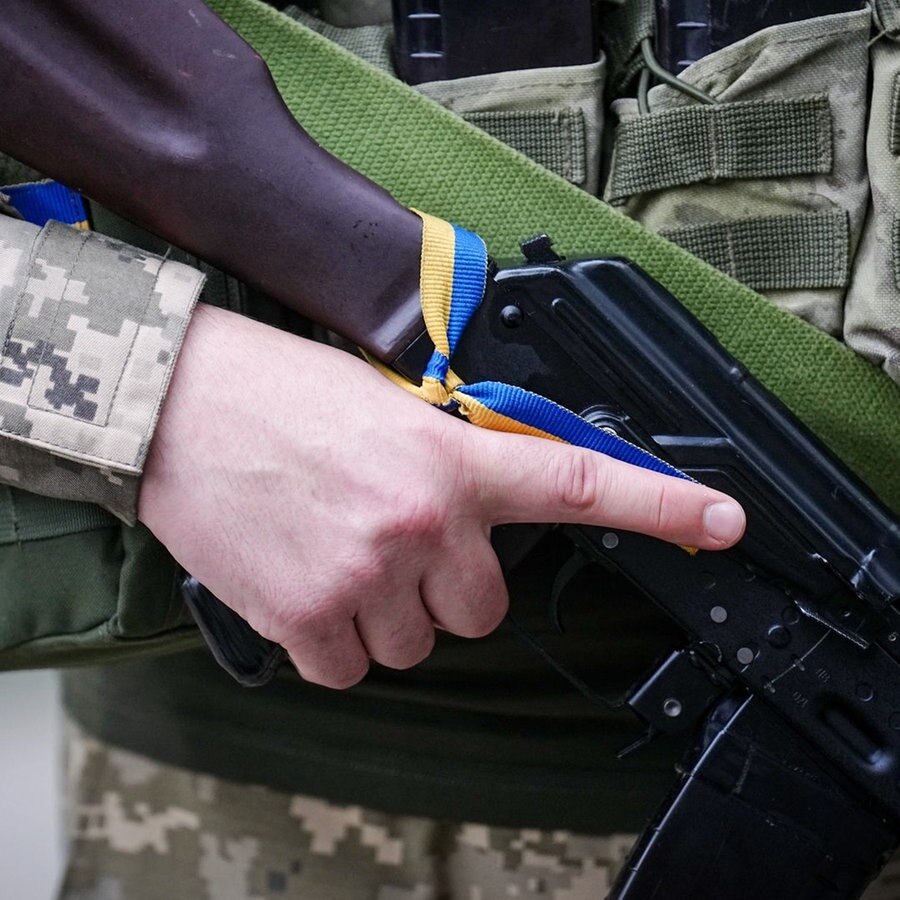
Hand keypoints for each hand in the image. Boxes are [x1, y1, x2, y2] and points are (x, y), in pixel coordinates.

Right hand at [139, 304, 745, 688]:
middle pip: (481, 607)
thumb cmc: (276, 391)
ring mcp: (365, 577)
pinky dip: (333, 639)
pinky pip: (350, 667)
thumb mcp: (384, 406)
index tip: (720, 522)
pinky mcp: (307, 620)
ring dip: (385, 612)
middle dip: (447, 585)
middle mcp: (420, 523)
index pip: (576, 482)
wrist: (176, 405)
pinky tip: (302, 581)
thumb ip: (450, 458)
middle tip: (396, 542)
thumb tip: (483, 506)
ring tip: (334, 551)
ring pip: (415, 643)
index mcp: (449, 457)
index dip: (661, 505)